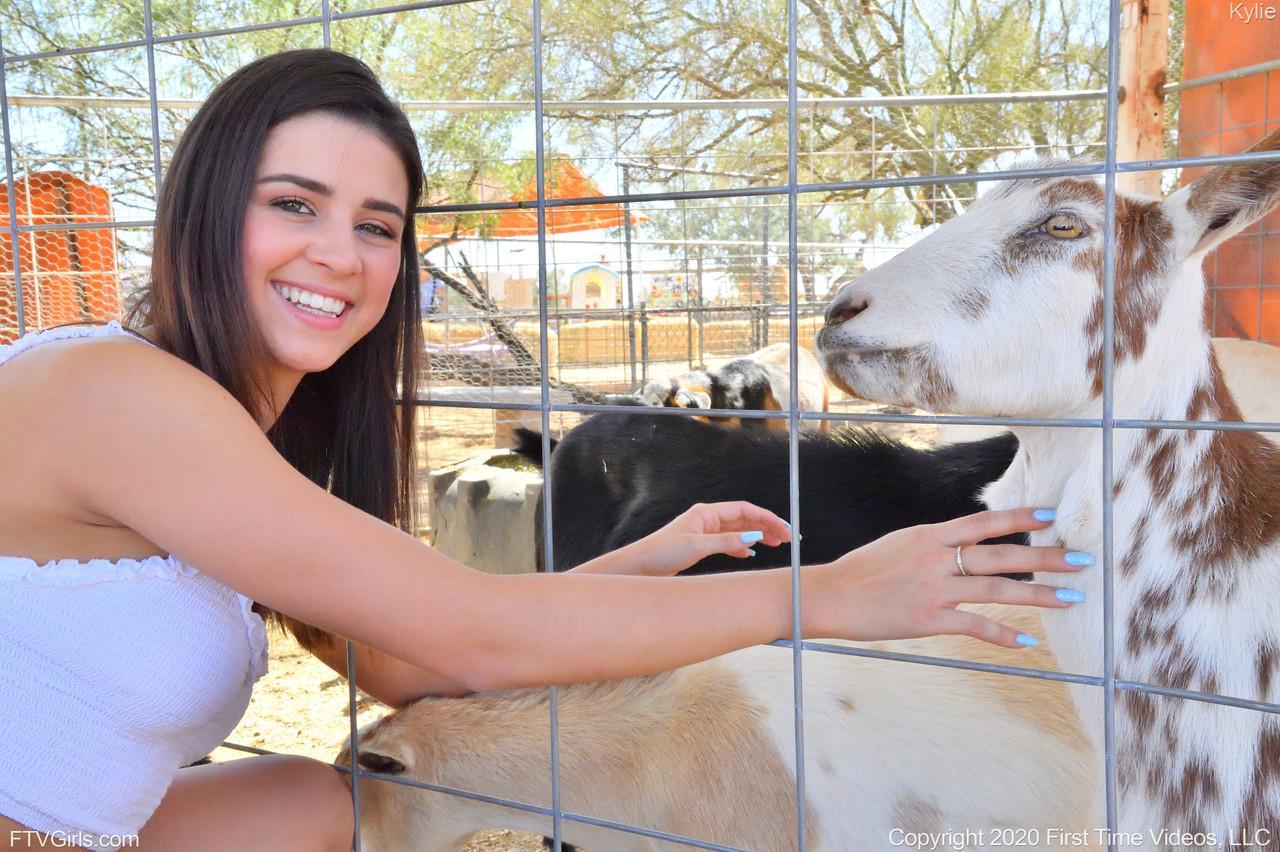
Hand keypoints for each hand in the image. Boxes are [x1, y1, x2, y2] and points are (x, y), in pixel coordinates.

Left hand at [626, 501, 793, 576]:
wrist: (638, 567)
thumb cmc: (661, 553)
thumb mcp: (697, 547)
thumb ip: (726, 542)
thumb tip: (754, 536)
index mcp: (706, 513)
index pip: (744, 510)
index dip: (767, 518)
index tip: (784, 529)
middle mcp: (706, 519)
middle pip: (744, 518)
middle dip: (767, 526)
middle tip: (788, 538)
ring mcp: (703, 532)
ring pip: (738, 530)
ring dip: (757, 535)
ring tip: (776, 544)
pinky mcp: (699, 545)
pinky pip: (728, 542)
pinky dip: (742, 546)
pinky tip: (751, 554)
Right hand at [803, 507, 1088, 647]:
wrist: (828, 596)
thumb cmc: (861, 572)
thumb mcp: (898, 545)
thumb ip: (932, 545)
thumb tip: (962, 545)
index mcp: (928, 536)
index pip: (983, 523)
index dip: (1020, 519)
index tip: (1052, 516)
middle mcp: (936, 558)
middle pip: (1001, 556)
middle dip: (1046, 557)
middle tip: (1082, 561)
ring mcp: (934, 589)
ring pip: (996, 590)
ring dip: (1037, 594)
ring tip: (1070, 598)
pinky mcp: (928, 619)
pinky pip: (974, 626)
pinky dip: (1003, 635)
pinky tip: (1027, 642)